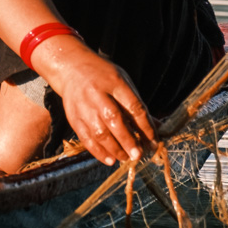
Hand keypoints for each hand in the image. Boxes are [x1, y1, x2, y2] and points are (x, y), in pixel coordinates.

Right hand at [31, 35, 155, 165]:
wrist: (71, 67)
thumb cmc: (103, 76)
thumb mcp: (123, 82)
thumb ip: (137, 105)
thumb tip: (156, 127)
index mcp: (115, 82)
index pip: (133, 107)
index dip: (145, 126)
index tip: (153, 141)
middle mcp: (97, 94)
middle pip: (114, 120)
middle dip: (128, 140)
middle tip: (138, 155)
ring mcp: (83, 106)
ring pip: (99, 132)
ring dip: (114, 149)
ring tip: (125, 158)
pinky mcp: (73, 117)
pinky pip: (86, 138)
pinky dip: (98, 151)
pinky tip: (110, 160)